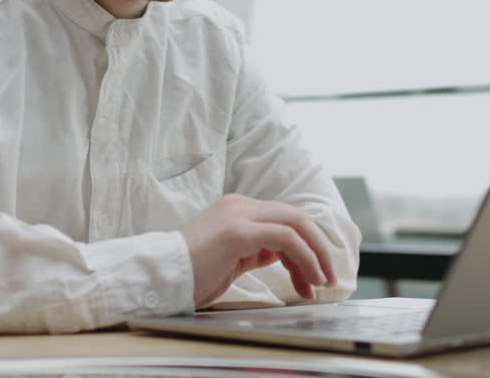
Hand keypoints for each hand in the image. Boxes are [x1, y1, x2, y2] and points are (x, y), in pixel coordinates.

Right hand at [180, 193, 337, 307]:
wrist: (161, 277)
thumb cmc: (193, 274)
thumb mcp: (232, 259)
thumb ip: (256, 250)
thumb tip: (280, 255)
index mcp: (236, 209)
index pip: (284, 219)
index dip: (306, 246)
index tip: (315, 275)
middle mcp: (239, 205)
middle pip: (296, 217)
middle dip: (319, 248)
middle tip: (328, 277)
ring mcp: (238, 215)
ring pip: (296, 224)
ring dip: (315, 255)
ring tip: (321, 283)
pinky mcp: (238, 231)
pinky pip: (286, 238)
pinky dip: (304, 258)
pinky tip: (308, 279)